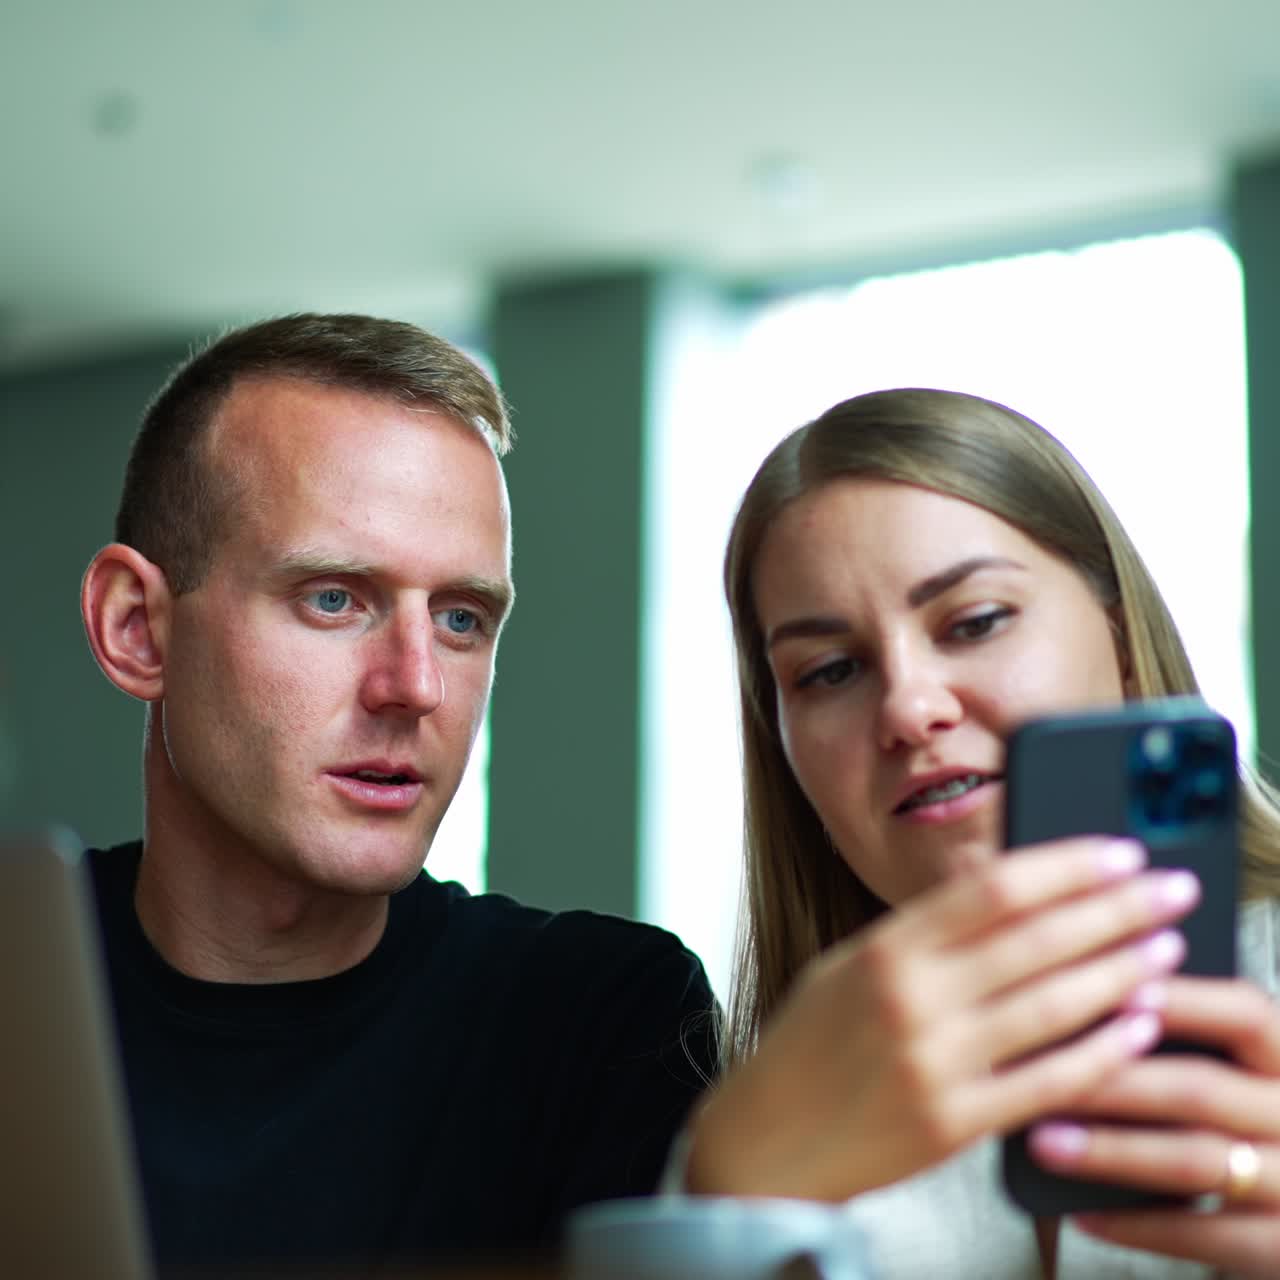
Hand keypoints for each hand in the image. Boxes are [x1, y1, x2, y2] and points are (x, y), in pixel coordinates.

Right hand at [686, 838, 1199, 1200]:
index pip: (992, 889)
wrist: (765, 1141)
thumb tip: (1009, 900)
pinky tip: (1138, 1028)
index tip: (1117, 851)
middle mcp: (910, 999)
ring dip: (1120, 974)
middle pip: (1035, 939)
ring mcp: (934, 1063)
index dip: (1065, 865)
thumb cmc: (808, 1047)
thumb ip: (921, 936)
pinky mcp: (953, 1124)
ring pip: (1051, 1007)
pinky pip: (1045, 1083)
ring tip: (1167, 948)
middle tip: (1170, 888)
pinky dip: (1100, 1054)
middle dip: (1115, 909)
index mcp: (883, 949)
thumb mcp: (849, 966)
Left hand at [1026, 976, 1279, 1277]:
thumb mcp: (1244, 1072)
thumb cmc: (1245, 1119)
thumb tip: (1093, 1000)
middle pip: (1200, 1089)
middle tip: (1036, 1072)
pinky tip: (1083, 1214)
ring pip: (1194, 1160)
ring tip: (1041, 1140)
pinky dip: (1136, 1225)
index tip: (1112, 990)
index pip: (1245, 1014)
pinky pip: (1203, 1236)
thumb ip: (1195, 1039)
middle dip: (1111, 1081)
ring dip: (1109, 1150)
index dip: (1180, 1001)